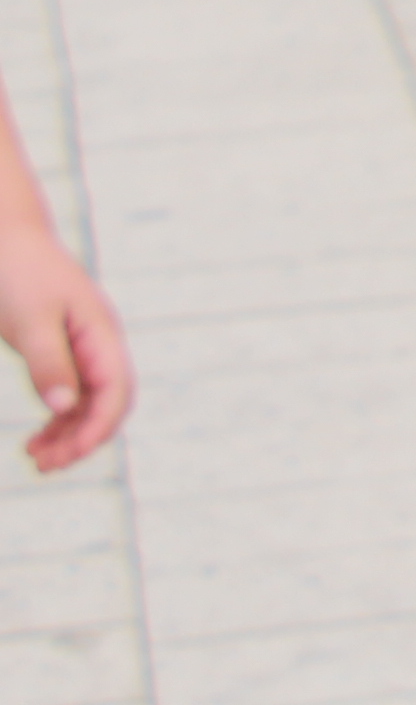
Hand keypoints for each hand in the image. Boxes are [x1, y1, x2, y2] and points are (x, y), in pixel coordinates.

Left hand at [0, 222, 127, 472]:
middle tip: (43, 465)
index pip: (114, 392)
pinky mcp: (61, 349)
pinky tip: (37, 437)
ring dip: (69, 434)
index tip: (64, 457)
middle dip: (83, 439)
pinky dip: (58, 420)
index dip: (96, 430)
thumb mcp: (30, 321)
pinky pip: (71, 394)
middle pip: (108, 403)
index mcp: (100, 334)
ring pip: (89, 403)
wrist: (5, 239)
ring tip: (36, 458)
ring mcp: (81, 348)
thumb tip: (64, 409)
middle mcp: (98, 344)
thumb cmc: (17, 275)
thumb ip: (49, 364)